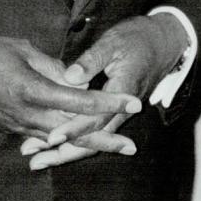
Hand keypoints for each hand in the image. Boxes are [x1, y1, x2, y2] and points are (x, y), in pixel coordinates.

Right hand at [0, 35, 140, 140]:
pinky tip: (80, 146)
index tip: (133, 102)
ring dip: (88, 145)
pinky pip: (44, 138)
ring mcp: (20, 126)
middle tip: (131, 146)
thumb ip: (53, 66)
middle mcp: (29, 115)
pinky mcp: (13, 130)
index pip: (80, 101)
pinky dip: (64, 143)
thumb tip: (75, 77)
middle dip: (105, 139)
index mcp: (34, 91)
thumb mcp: (23, 50)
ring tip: (114, 148)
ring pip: (61, 140)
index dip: (109, 102)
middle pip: (75, 132)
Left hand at [20, 15, 188, 169]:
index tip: (52, 137)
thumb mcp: (114, 43)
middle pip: (94, 140)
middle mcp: (122, 109)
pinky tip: (51, 144)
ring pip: (94, 141)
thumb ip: (92, 60)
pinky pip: (94, 133)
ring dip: (66, 152)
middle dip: (65, 152)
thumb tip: (70, 77)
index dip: (74, 128)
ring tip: (37, 160)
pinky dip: (74, 142)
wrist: (163, 43)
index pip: (97, 117)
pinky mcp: (113, 113)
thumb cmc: (137, 39)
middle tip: (36, 161)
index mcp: (123, 91)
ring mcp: (119, 113)